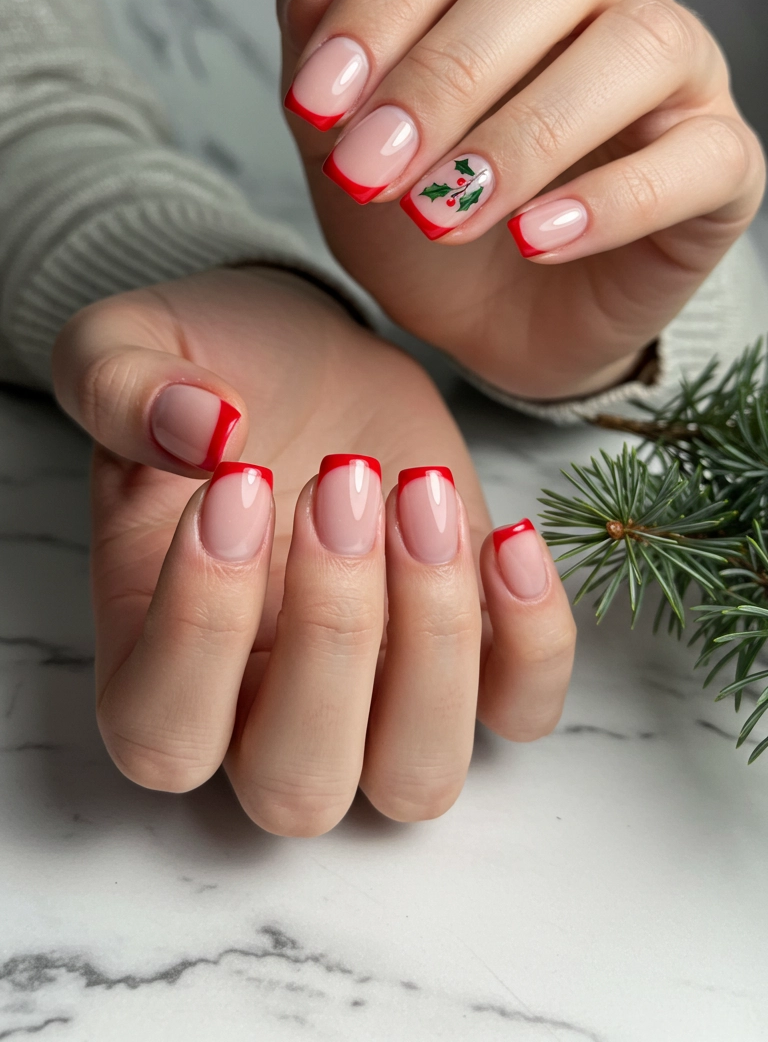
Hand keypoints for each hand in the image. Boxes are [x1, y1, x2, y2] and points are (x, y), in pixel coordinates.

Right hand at [51, 266, 574, 833]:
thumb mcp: (124, 343)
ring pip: (415, 776)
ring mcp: (376, 696)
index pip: (164, 734)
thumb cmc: (206, 370)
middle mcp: (262, 712)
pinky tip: (505, 534)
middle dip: (333, 634)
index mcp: (151, 660)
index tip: (239, 481)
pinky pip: (521, 709)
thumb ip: (121, 387)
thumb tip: (204, 434)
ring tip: (420, 491)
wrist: (300, 354)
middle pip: (297, 787)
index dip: (202, 629)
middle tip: (341, 480)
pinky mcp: (470, 652)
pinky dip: (534, 643)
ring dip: (433, 642)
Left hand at [278, 0, 764, 399]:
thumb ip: (321, 50)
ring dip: (526, 133)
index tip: (313, 104)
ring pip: (639, 46)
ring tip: (443, 212)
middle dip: (446, 72)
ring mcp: (683, 71)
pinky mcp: (724, 163)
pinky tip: (534, 240)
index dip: (382, 5)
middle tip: (372, 168)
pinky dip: (612, 200)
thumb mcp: (344, 139)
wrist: (493, 322)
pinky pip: (698, 157)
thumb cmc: (425, 207)